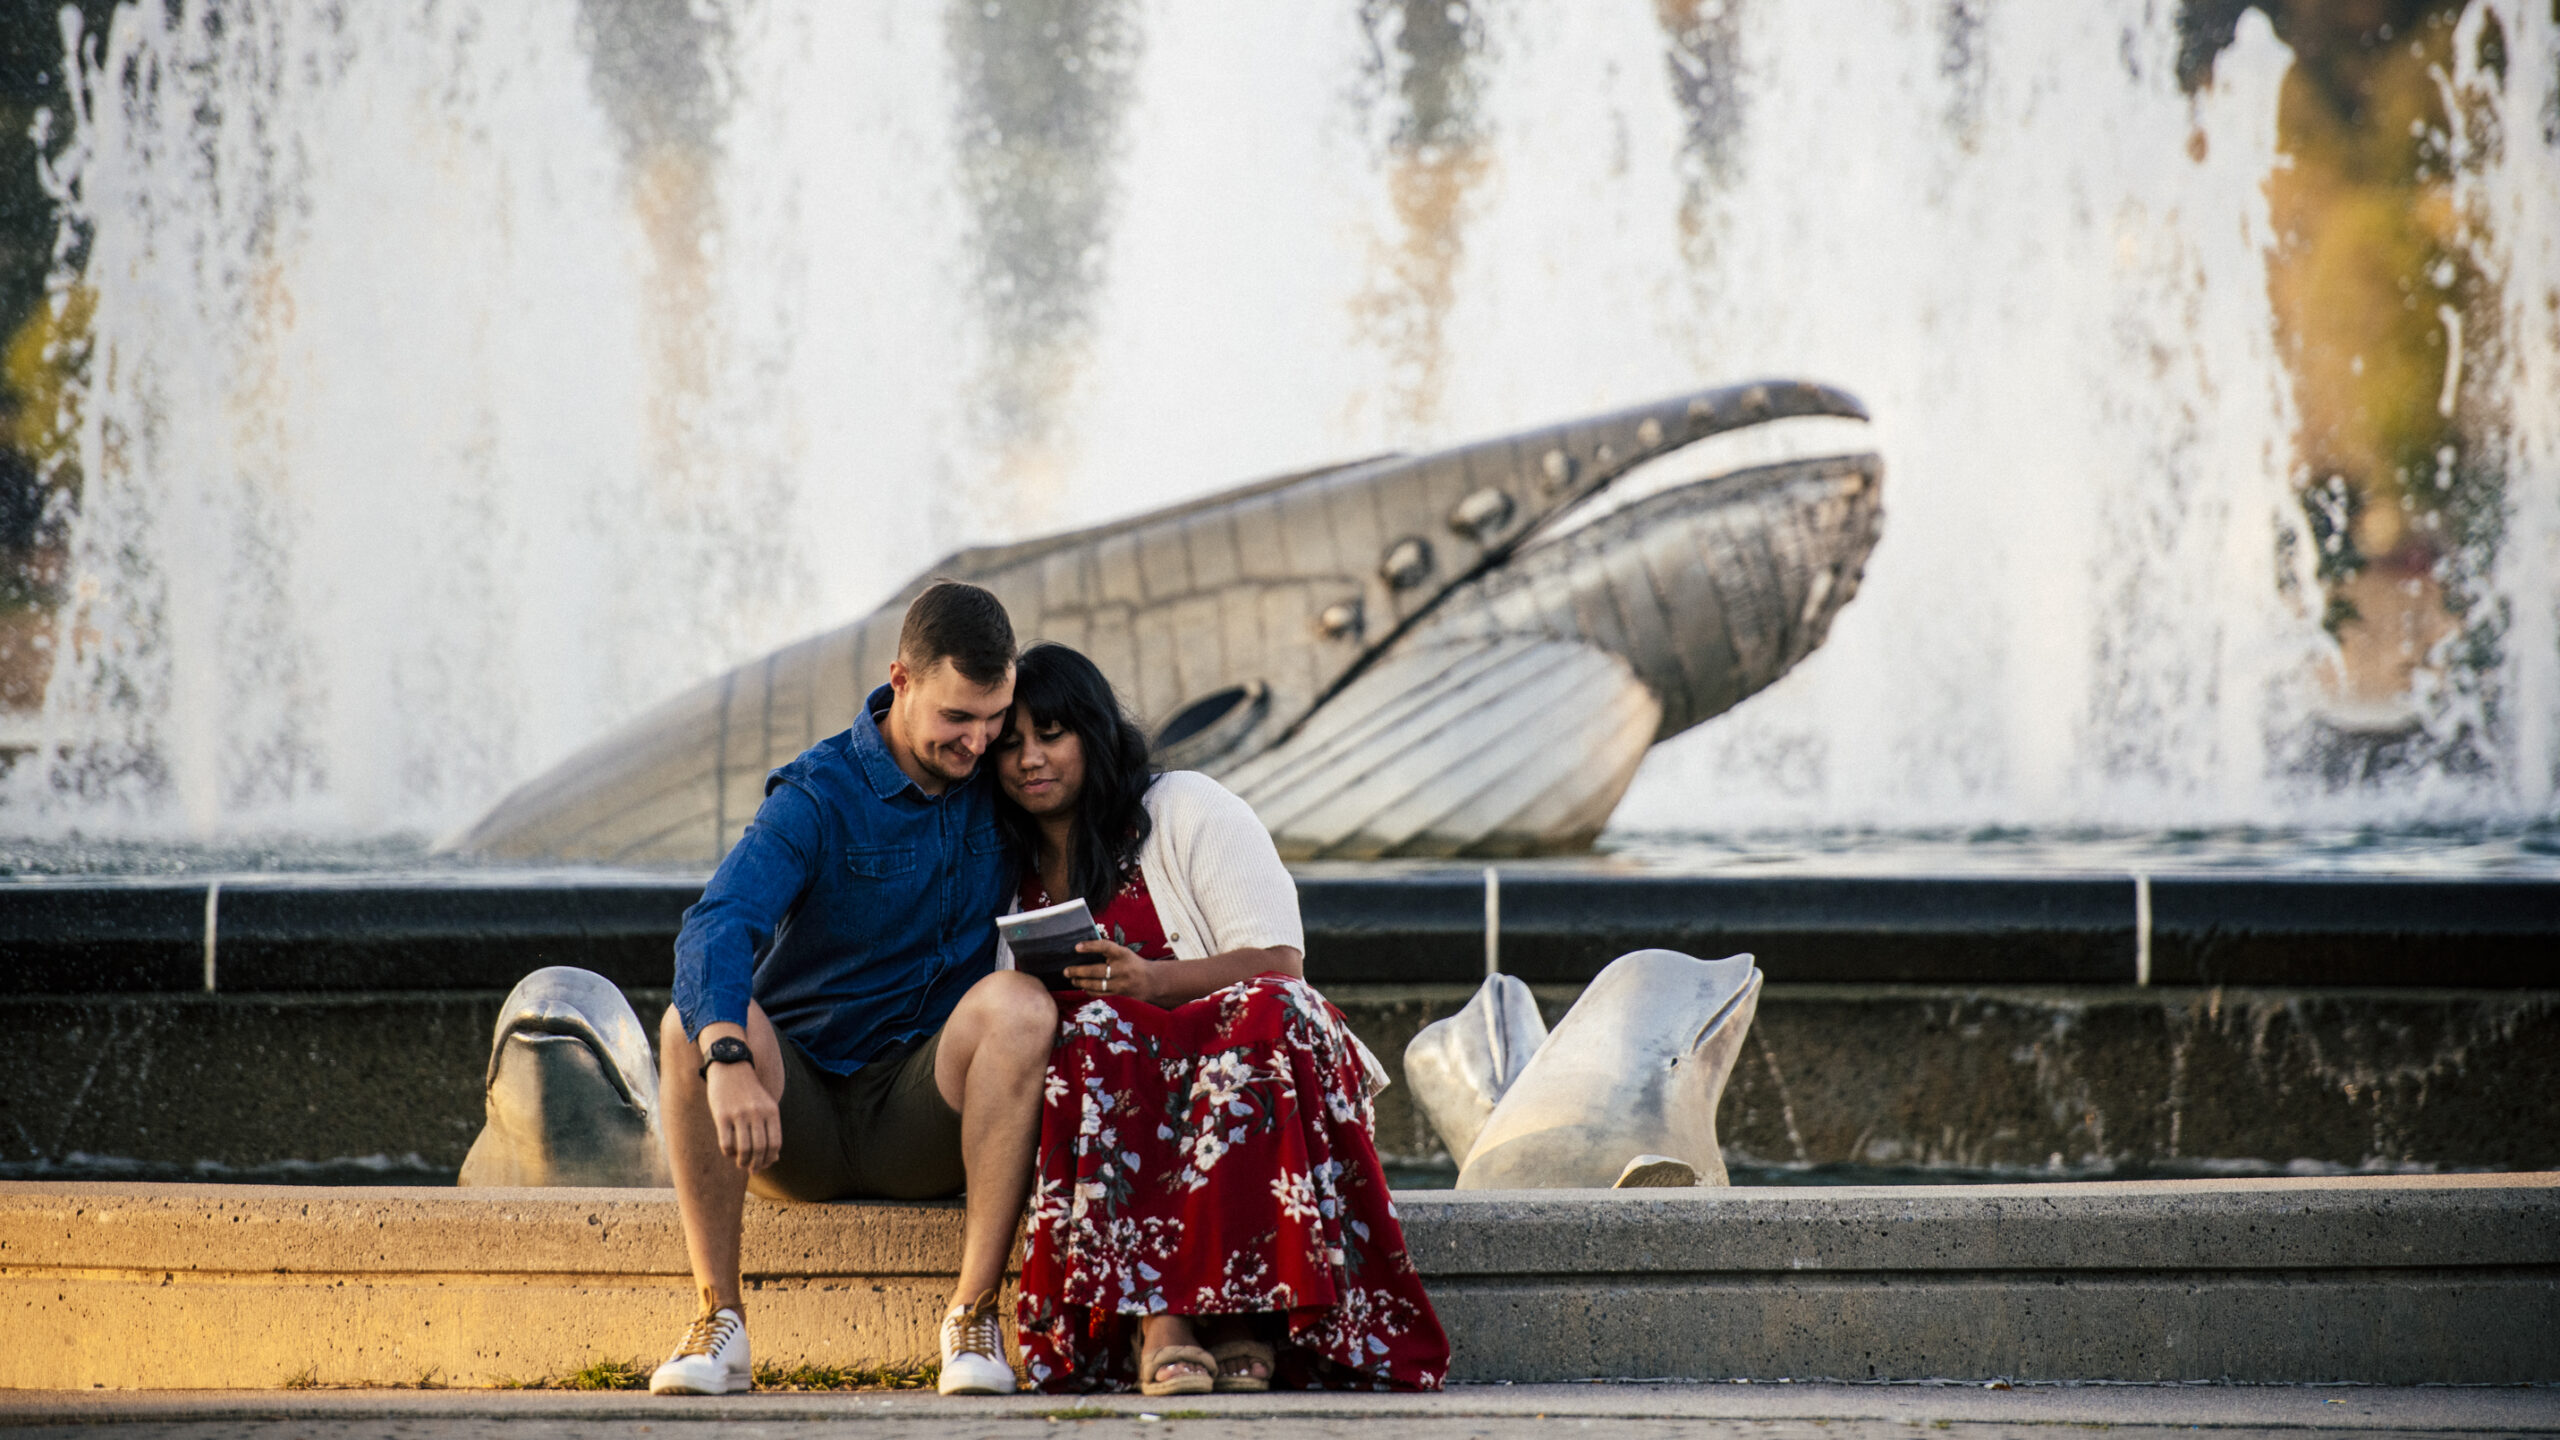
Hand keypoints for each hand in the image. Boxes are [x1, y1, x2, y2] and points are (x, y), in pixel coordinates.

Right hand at [704, 1055, 781, 1171]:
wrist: (731, 1066)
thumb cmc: (749, 1091)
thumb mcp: (765, 1105)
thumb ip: (770, 1129)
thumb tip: (774, 1159)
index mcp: (771, 1111)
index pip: (775, 1143)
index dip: (769, 1159)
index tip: (763, 1165)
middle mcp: (757, 1113)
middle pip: (760, 1148)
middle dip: (756, 1164)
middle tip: (751, 1169)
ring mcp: (739, 1114)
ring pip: (744, 1149)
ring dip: (742, 1162)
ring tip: (740, 1164)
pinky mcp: (722, 1115)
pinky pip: (726, 1142)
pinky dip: (728, 1153)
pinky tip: (728, 1152)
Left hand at [1063, 937, 1171, 1005]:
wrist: (1151, 981)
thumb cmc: (1132, 963)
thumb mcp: (1124, 953)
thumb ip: (1108, 951)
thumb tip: (1082, 950)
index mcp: (1123, 954)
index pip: (1105, 947)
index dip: (1091, 946)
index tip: (1076, 947)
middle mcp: (1122, 968)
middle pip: (1097, 971)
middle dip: (1079, 971)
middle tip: (1066, 971)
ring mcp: (1121, 983)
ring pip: (1097, 984)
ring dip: (1081, 982)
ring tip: (1072, 979)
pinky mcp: (1119, 993)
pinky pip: (1100, 993)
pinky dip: (1089, 990)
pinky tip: (1082, 987)